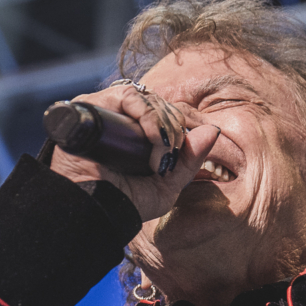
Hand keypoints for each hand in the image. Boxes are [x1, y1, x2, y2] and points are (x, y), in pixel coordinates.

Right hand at [48, 82, 221, 222]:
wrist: (92, 211)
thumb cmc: (124, 202)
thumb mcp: (167, 185)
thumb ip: (190, 160)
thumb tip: (214, 130)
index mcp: (138, 134)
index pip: (167, 114)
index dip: (178, 129)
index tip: (176, 155)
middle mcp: (122, 118)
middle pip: (160, 104)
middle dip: (173, 129)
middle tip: (167, 158)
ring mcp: (107, 110)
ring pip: (148, 98)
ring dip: (162, 124)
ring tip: (159, 154)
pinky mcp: (92, 106)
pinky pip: (129, 95)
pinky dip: (147, 114)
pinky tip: (150, 137)